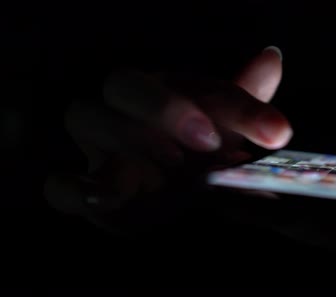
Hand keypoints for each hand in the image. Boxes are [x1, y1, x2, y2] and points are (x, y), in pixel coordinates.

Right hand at [44, 46, 290, 226]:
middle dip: (164, 106)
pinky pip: (57, 184)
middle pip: (122, 83)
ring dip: (125, 135)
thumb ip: (247, 104)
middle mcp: (127, 110)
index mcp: (165, 90)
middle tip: (209, 138)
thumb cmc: (201, 154)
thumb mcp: (231, 135)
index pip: (190, 83)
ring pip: (85, 117)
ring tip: (172, 163)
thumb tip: (271, 58)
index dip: (233, 106)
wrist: (175, 195)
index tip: (275, 132)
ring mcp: (101, 149)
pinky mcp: (86, 192)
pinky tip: (101, 196)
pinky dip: (72, 188)